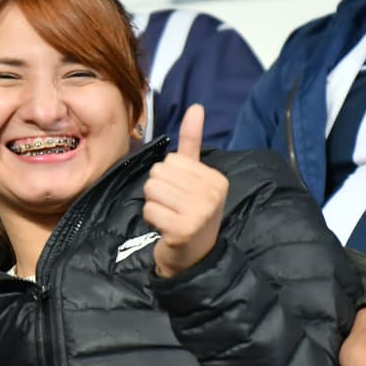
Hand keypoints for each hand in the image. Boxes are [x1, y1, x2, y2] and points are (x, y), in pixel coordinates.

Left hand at [145, 105, 228, 276]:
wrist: (192, 258)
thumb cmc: (188, 212)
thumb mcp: (193, 176)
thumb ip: (192, 142)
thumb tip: (196, 107)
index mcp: (216, 179)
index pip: (171, 161)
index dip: (167, 178)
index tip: (181, 196)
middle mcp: (213, 195)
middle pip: (158, 174)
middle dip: (157, 190)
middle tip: (172, 208)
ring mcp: (200, 213)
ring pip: (151, 190)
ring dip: (153, 204)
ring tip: (168, 216)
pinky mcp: (183, 230)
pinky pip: (149, 209)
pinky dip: (151, 219)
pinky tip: (165, 229)